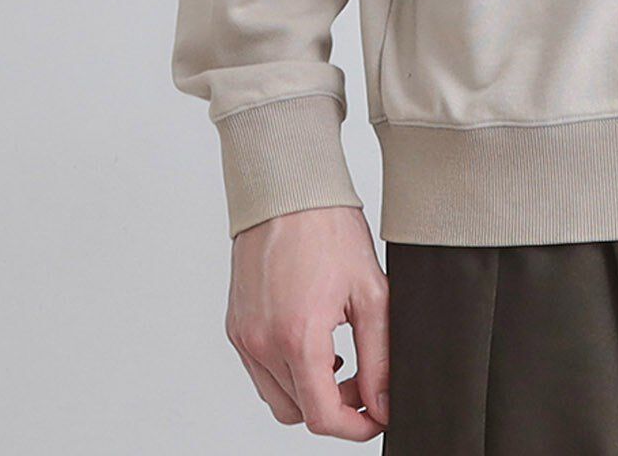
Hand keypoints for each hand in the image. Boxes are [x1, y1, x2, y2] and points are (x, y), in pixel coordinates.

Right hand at [225, 204, 390, 438]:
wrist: (288, 190)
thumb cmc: (328, 228)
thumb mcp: (370, 292)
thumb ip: (379, 356)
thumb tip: (382, 401)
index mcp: (297, 337)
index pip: (322, 416)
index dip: (355, 427)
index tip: (377, 417)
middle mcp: (262, 344)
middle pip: (299, 413)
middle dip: (336, 406)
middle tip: (364, 378)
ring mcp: (244, 337)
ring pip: (278, 397)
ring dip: (310, 390)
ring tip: (340, 357)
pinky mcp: (235, 326)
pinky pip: (261, 371)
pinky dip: (287, 370)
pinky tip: (313, 340)